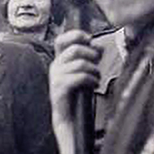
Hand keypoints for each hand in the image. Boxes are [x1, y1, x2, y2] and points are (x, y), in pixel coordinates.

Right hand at [49, 29, 100, 153]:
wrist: (69, 117)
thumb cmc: (77, 94)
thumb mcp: (83, 72)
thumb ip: (89, 58)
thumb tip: (98, 46)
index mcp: (59, 61)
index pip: (62, 40)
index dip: (76, 36)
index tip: (89, 41)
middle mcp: (55, 67)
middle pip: (75, 49)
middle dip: (92, 55)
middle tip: (98, 64)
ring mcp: (56, 77)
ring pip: (80, 63)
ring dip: (94, 70)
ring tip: (96, 79)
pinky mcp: (60, 88)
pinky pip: (80, 77)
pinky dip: (91, 79)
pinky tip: (94, 85)